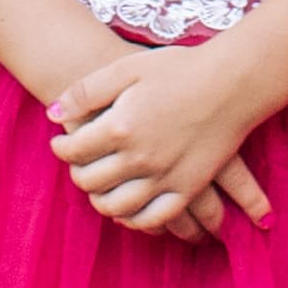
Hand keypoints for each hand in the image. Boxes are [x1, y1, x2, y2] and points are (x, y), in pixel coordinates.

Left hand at [49, 41, 275, 242]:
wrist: (234, 81)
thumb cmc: (181, 68)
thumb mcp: (128, 68)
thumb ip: (87, 91)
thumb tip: (53, 114)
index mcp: (119, 127)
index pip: (74, 151)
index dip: (61, 148)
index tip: (61, 143)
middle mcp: (138, 158)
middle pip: (91, 181)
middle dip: (78, 174)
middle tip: (78, 165)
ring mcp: (164, 177)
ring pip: (117, 206)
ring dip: (100, 201)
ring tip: (99, 189)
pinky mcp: (187, 188)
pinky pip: (153, 218)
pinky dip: (134, 220)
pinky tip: (128, 211)